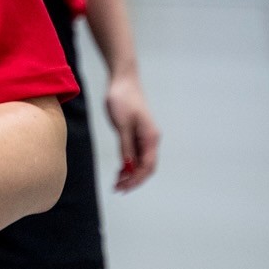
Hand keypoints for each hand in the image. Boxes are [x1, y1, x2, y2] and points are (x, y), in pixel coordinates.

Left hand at [102, 71, 160, 191]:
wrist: (123, 80)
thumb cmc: (122, 99)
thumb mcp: (121, 125)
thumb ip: (125, 146)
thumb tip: (128, 166)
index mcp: (151, 137)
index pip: (147, 166)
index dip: (136, 180)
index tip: (122, 187)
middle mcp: (151, 139)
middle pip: (147, 167)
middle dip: (133, 180)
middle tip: (118, 188)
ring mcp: (145, 136)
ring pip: (142, 161)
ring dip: (131, 173)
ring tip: (117, 182)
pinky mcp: (138, 132)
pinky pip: (137, 153)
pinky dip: (130, 163)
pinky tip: (121, 169)